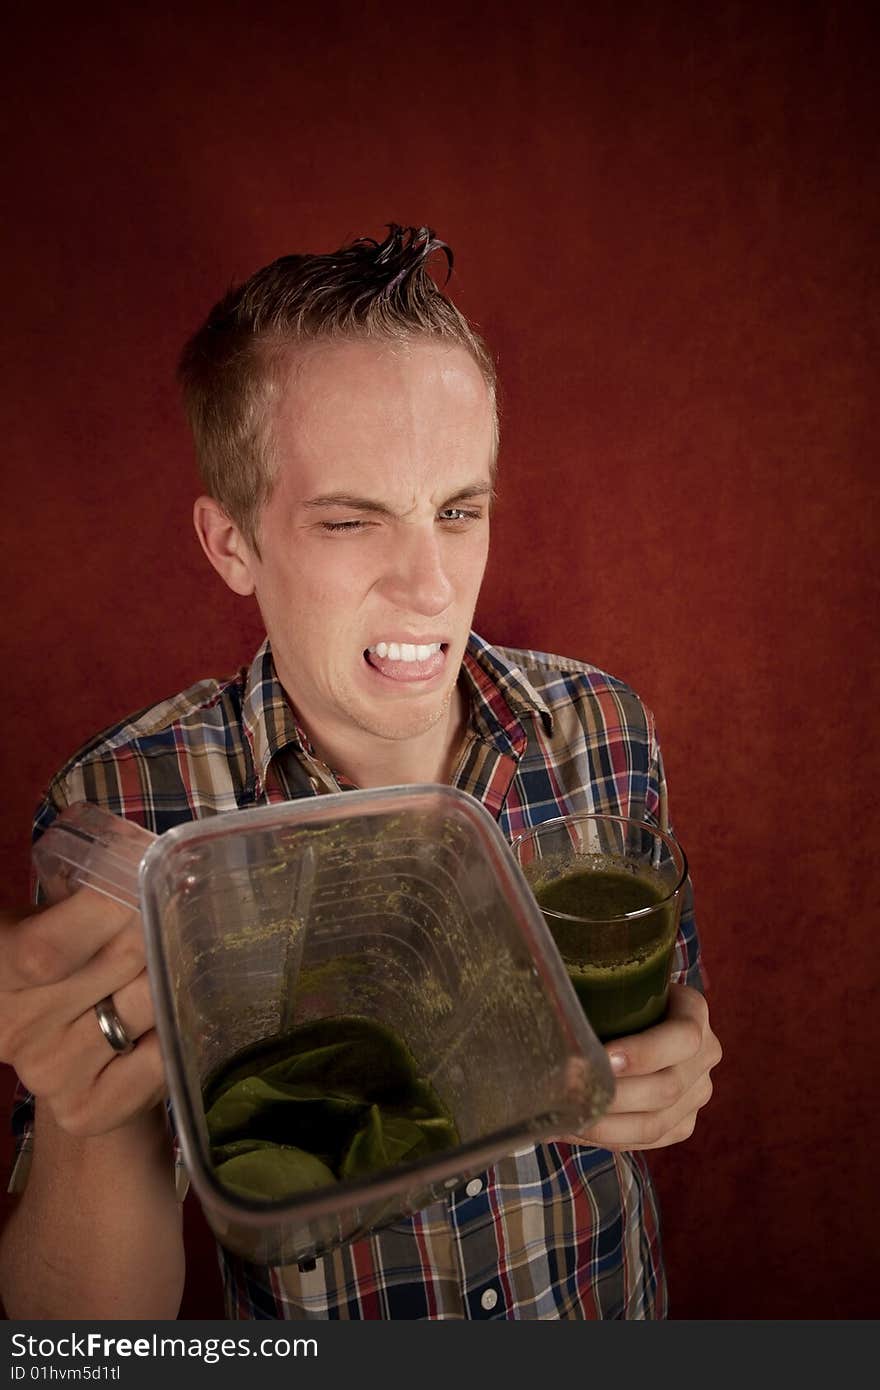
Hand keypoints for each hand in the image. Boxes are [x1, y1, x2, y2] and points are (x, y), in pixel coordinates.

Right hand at [0, 892, 165, 1136]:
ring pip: (146, 1006)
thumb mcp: (50, 915)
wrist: (57, 1044)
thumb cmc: (66, 958)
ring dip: (174, 976)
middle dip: (159, 927)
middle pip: (121, 962)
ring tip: (174, 962)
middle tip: (180, 910)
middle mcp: (16, 1026)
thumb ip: (80, 886)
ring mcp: (49, 1072)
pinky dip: (177, 1033)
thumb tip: (137, 846)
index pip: (51, 947)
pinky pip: (157, 1062)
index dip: (108, 906)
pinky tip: (168, 1017)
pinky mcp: (85, 1110)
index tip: (145, 876)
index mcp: (1, 964)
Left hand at [563, 983, 721, 1150]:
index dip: (644, 1052)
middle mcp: (704, 1056)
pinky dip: (605, 1138)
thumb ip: (597, 989)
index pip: (682, 1038)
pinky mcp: (683, 1124)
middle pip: (666, 1088)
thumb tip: (551, 1000)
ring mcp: (697, 1094)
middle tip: (568, 1091)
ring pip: (654, 1124)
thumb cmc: (617, 996)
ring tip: (563, 1117)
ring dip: (603, 1125)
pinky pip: (645, 1141)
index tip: (602, 1057)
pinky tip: (572, 1128)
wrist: (642, 1017)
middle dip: (613, 1095)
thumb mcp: (618, 983)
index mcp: (694, 1013)